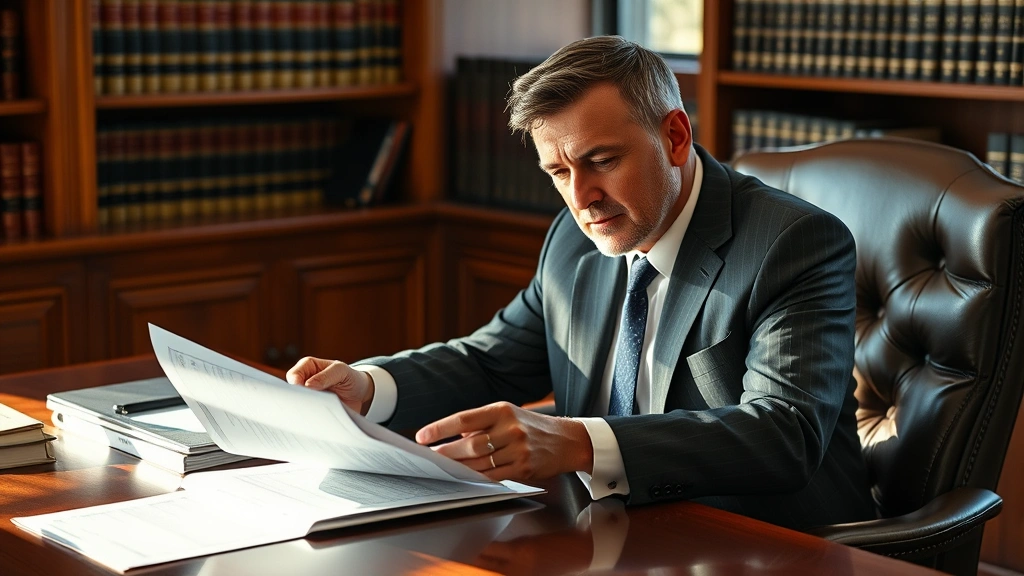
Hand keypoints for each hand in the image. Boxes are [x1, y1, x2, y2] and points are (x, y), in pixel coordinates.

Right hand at [286, 356, 374, 415]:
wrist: (360, 393)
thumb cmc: (349, 377)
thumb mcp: (342, 371)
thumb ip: (326, 376)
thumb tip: (308, 385)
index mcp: (308, 367)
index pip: (294, 375)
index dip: (296, 383)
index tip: (306, 390)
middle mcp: (304, 382)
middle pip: (291, 392)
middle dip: (299, 399)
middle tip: (311, 404)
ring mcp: (307, 397)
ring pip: (297, 405)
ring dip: (305, 409)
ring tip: (319, 411)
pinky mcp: (312, 410)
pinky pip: (306, 415)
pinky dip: (311, 418)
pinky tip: (319, 419)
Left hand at [415, 402, 593, 481]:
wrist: (567, 440)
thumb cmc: (531, 426)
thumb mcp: (508, 415)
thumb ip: (481, 424)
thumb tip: (450, 438)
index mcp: (502, 410)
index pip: (464, 419)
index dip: (440, 428)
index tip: (422, 436)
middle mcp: (510, 428)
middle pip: (470, 445)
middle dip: (446, 454)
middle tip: (430, 458)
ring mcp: (518, 449)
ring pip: (480, 463)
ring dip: (459, 468)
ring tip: (444, 469)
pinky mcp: (524, 468)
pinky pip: (494, 477)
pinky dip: (477, 479)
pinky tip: (466, 478)